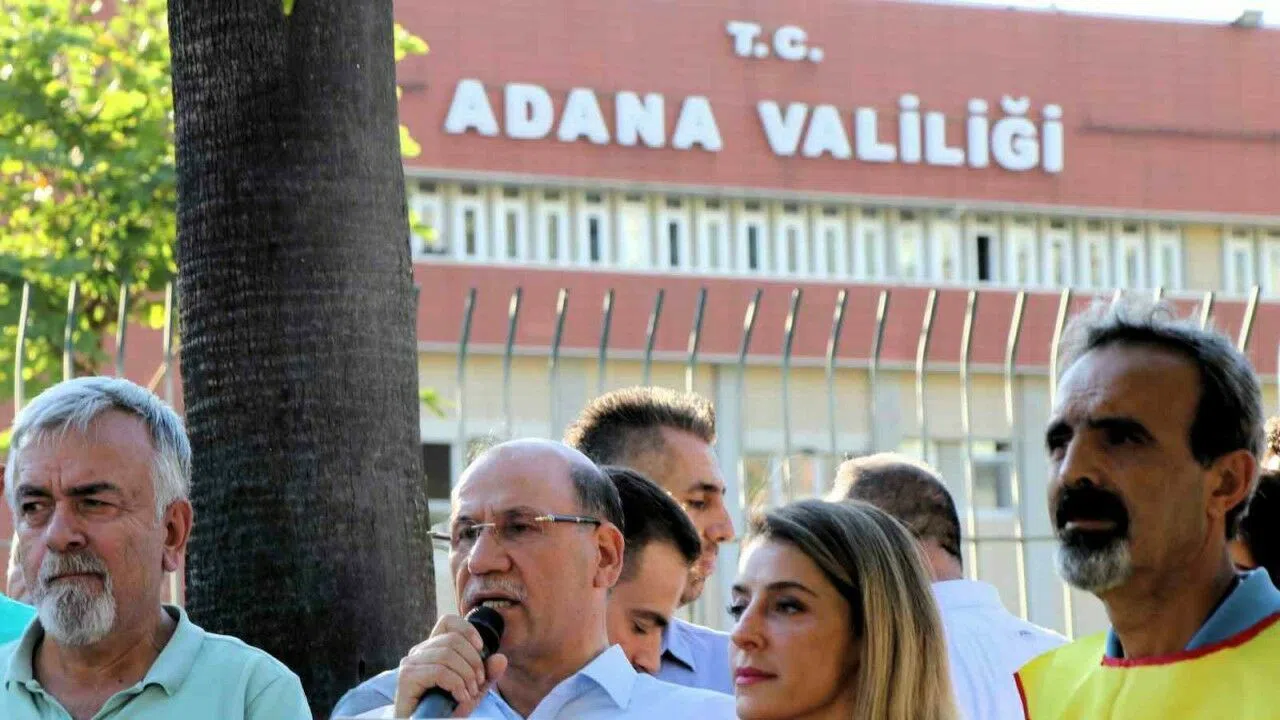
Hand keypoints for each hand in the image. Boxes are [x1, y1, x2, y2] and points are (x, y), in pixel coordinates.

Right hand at [392, 614, 507, 717]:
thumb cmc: (445, 711)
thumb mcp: (472, 690)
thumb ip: (486, 675)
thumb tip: (501, 658)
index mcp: (432, 649)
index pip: (447, 622)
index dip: (467, 629)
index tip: (481, 648)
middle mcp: (418, 652)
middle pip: (453, 639)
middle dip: (474, 662)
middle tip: (478, 684)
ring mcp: (410, 664)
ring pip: (447, 655)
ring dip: (466, 677)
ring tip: (470, 694)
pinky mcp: (406, 678)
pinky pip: (439, 671)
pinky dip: (456, 685)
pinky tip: (461, 699)